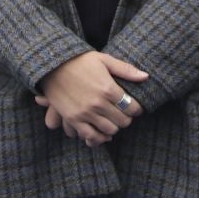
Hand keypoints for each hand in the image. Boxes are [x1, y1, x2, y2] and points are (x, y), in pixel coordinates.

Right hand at [34, 52, 148, 146]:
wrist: (52, 65)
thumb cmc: (80, 60)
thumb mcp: (104, 60)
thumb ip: (125, 70)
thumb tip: (146, 77)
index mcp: (107, 88)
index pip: (132, 107)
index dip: (136, 109)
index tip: (134, 107)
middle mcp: (98, 103)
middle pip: (122, 121)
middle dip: (127, 119)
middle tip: (125, 114)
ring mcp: (85, 113)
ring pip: (109, 130)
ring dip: (114, 127)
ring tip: (113, 120)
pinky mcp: (73, 119)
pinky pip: (90, 136)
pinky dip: (99, 137)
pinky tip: (101, 132)